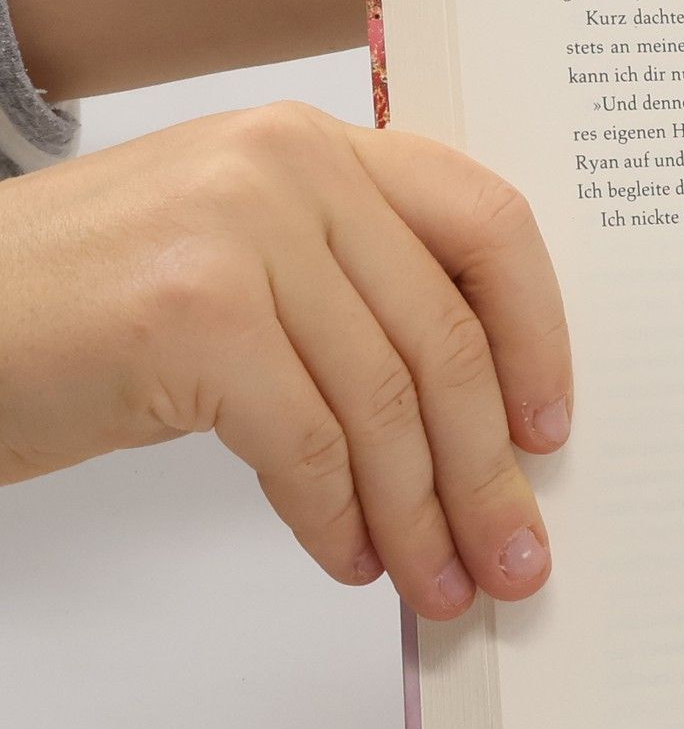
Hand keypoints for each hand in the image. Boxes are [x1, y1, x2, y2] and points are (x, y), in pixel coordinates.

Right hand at [0, 102, 570, 617]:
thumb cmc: (90, 306)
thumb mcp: (245, 265)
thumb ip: (357, 303)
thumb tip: (485, 432)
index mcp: (319, 146)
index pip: (486, 223)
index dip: (537, 338)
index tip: (548, 433)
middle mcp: (288, 167)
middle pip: (445, 342)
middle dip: (488, 474)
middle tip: (513, 559)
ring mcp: (237, 231)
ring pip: (387, 408)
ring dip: (421, 519)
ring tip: (437, 583)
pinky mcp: (192, 315)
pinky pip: (311, 448)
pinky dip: (338, 520)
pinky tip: (351, 560)